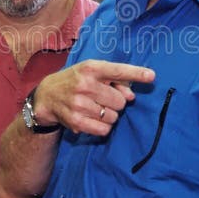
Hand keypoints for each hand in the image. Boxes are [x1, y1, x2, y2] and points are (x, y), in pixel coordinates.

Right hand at [33, 60, 155, 135]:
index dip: (136, 73)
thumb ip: (115, 80)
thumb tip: (131, 96)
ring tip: (95, 108)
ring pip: (114, 116)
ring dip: (109, 115)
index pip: (117, 71)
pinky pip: (104, 129)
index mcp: (90, 68)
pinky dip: (103, 127)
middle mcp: (84, 85)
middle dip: (116, 101)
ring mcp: (79, 104)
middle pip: (120, 101)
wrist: (47, 95)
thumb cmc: (75, 80)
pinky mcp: (76, 121)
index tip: (151, 76)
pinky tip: (93, 119)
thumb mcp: (92, 72)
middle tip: (102, 98)